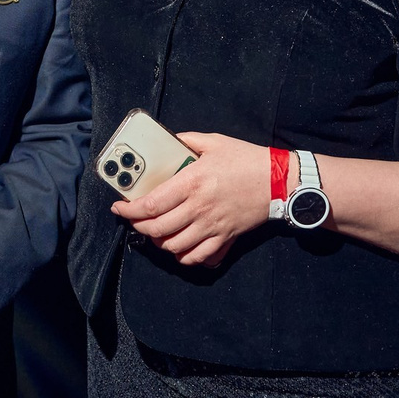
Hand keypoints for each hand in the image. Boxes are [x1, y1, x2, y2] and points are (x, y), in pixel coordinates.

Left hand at [110, 132, 270, 267]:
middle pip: (158, 228)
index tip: (119, 208)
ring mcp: (212, 226)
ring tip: (155, 231)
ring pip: (174, 246)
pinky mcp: (225, 238)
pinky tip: (179, 247)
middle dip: (139, 227)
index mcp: (192, 182)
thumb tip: (169, 140)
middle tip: (134, 219)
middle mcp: (199, 208)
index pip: (151, 204)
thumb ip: (187, 140)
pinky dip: (183, 256)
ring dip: (159, 242)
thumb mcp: (214, 142)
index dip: (129, 210)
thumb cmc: (246, 159)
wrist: (279, 181)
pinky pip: (198, 257)